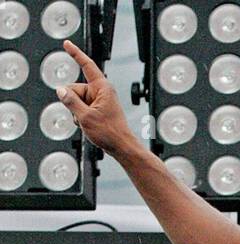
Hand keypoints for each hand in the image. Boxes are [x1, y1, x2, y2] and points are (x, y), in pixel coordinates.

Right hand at [54, 38, 135, 157]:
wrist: (122, 147)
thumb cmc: (110, 133)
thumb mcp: (85, 117)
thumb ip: (71, 101)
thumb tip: (60, 90)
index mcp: (102, 87)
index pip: (86, 65)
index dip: (75, 54)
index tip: (66, 44)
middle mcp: (101, 92)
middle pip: (75, 89)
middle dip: (73, 102)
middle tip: (83, 117)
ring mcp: (100, 101)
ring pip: (77, 101)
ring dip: (77, 113)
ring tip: (89, 124)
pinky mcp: (98, 110)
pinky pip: (82, 109)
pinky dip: (81, 118)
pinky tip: (89, 126)